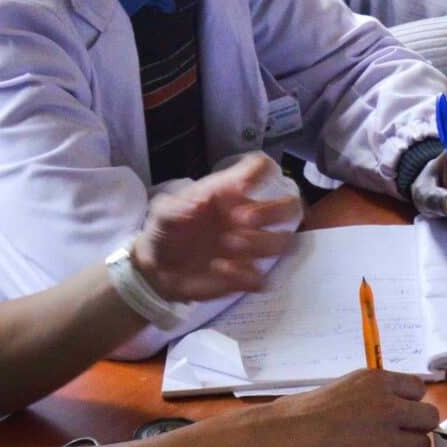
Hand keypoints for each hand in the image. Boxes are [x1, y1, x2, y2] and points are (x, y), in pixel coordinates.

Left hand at [131, 157, 303, 302]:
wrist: (157, 269)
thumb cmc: (166, 231)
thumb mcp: (162, 212)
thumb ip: (176, 206)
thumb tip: (198, 202)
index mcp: (231, 193)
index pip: (260, 170)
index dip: (262, 172)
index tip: (244, 186)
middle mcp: (248, 216)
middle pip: (289, 205)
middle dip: (272, 211)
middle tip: (243, 220)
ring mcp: (251, 246)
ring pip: (282, 241)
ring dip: (259, 243)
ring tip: (227, 247)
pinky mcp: (245, 274)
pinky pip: (261, 276)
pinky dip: (245, 275)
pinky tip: (221, 269)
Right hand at [245, 369, 439, 446]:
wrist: (279, 438)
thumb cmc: (301, 412)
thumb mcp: (344, 386)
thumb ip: (373, 393)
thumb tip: (396, 404)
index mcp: (377, 382)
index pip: (419, 390)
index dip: (410, 403)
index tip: (398, 413)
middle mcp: (387, 408)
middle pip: (429, 418)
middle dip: (416, 428)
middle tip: (397, 436)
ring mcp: (383, 440)